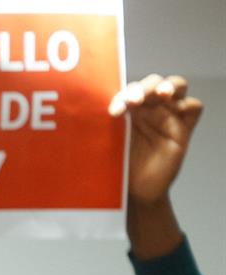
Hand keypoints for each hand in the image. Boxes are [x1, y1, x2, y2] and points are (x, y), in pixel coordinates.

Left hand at [112, 73, 202, 208]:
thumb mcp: (106, 145)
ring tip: (161, 94)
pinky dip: (188, 104)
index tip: (113, 112)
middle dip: (143, 88)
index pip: (129, 89)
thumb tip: (80, 114)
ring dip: (169, 86)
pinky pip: (194, 108)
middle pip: (153, 82)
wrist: (134, 191)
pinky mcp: (183, 128)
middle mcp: (149, 108)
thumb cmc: (117, 166)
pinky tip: (178, 110)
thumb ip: (102, 129)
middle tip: (133, 101)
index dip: (122, 95)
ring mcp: (167, 115)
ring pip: (177, 86)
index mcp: (128, 108)